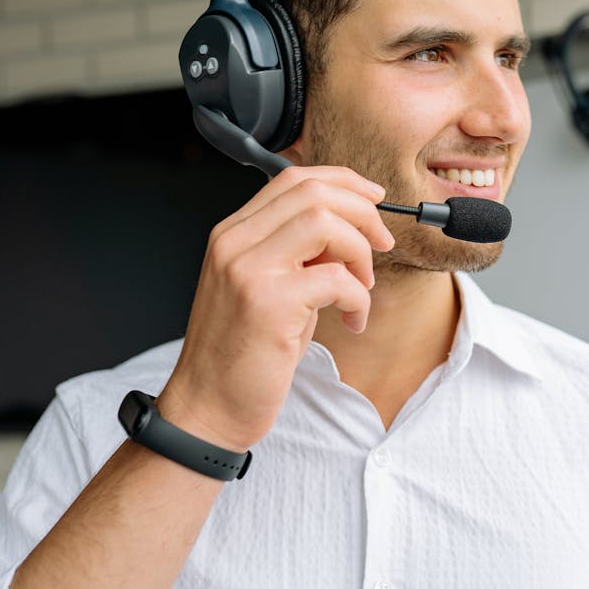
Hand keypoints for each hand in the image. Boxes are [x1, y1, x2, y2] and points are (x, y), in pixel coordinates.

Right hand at [154, 166, 395, 451]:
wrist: (207, 408)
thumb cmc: (242, 354)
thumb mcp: (268, 288)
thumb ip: (300, 254)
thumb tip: (351, 232)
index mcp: (233, 234)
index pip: (294, 180)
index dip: (344, 182)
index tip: (374, 200)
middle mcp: (235, 243)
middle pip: (314, 193)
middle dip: (363, 213)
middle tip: (382, 245)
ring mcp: (248, 270)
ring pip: (326, 223)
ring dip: (360, 252)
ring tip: (360, 287)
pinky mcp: (269, 303)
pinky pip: (337, 279)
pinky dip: (358, 299)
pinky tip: (352, 322)